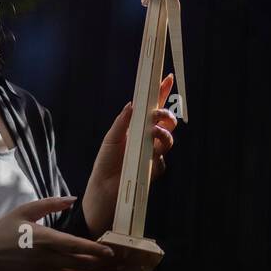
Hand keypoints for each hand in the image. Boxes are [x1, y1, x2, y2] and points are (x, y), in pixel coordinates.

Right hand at [0, 196, 118, 270]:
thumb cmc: (4, 230)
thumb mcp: (26, 210)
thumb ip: (51, 203)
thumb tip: (73, 198)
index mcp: (46, 238)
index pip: (76, 246)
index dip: (96, 250)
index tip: (110, 251)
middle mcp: (47, 258)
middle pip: (80, 263)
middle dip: (101, 264)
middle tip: (118, 263)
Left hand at [82, 74, 178, 235]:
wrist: (102, 192)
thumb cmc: (104, 165)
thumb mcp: (110, 140)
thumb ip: (122, 122)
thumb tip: (133, 104)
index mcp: (137, 129)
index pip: (153, 108)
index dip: (161, 93)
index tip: (166, 78)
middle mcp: (148, 140)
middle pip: (166, 123)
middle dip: (166, 115)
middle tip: (158, 115)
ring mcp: (152, 155)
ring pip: (168, 140)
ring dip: (165, 133)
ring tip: (154, 132)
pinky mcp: (154, 171)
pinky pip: (162, 161)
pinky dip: (158, 155)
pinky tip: (150, 154)